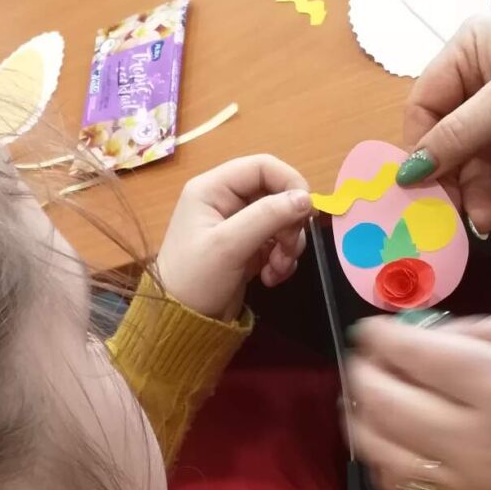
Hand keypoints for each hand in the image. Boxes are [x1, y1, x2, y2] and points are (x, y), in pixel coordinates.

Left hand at [156, 155, 310, 319]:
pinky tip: (271, 278)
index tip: (307, 211)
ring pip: (281, 220)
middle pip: (276, 193)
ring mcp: (237, 225)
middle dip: (289, 223)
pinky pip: (277, 242)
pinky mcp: (247, 248)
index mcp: (212, 188)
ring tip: (277, 269)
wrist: (183, 323)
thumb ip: (268, 217)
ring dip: (288, 245)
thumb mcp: (230, 245)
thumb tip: (307, 198)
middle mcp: (225, 200)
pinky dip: (282, 259)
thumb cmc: (196, 278)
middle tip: (288, 249)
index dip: (290, 182)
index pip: (262, 166)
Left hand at [344, 311, 490, 489]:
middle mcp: (482, 443)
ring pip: (382, 456)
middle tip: (368, 361)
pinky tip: (395, 446)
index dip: (378, 338)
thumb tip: (427, 336)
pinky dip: (387, 467)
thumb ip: (489, 330)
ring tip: (368, 400)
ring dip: (362, 422)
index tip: (371, 330)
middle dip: (362, 375)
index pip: (410, 356)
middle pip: (381, 405)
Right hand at [401, 5, 490, 233]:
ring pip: (481, 162)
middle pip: (452, 141)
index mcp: (467, 53)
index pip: (425, 107)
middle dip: (459, 180)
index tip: (419, 189)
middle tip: (463, 215)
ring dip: (484, 194)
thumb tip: (407, 174)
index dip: (420, 148)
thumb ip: (458, 137)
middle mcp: (481, 80)